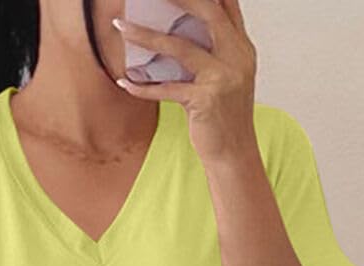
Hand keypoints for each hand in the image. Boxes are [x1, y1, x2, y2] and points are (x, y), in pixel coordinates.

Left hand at [113, 0, 257, 165]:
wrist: (234, 154)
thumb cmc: (224, 117)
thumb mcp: (227, 77)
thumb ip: (214, 51)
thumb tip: (181, 29)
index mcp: (242, 48)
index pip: (227, 6)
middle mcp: (236, 58)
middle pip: (208, 13)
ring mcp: (222, 78)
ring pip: (179, 47)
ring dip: (146, 36)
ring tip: (121, 26)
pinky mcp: (205, 101)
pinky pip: (167, 88)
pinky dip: (143, 87)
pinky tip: (125, 82)